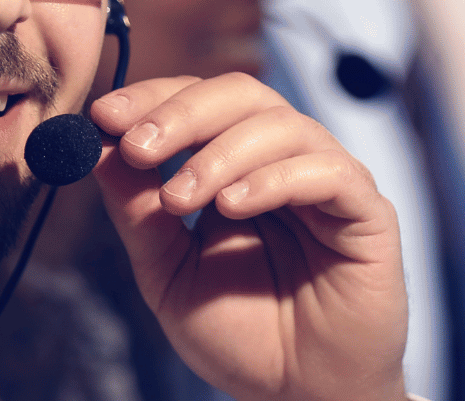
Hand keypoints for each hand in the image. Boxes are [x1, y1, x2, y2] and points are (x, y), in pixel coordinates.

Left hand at [88, 73, 406, 400]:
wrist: (298, 398)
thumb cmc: (241, 336)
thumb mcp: (169, 273)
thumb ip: (139, 214)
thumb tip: (96, 147)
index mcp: (238, 165)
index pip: (199, 102)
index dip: (153, 99)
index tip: (104, 116)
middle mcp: (286, 161)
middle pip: (242, 94)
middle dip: (182, 114)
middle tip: (137, 145)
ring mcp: (330, 182)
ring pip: (282, 125)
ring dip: (220, 153)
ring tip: (180, 197)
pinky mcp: (367, 213)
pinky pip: (328, 172)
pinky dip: (274, 179)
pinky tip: (233, 206)